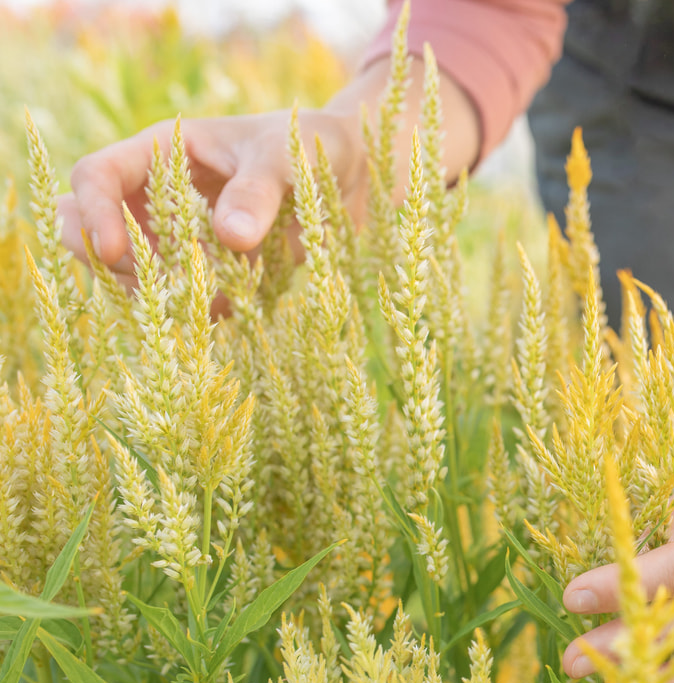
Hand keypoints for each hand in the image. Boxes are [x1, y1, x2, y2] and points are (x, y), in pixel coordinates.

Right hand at [56, 109, 363, 273]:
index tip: (112, 250)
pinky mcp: (210, 273)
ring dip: (154, 291)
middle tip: (155, 276)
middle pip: (88, 229)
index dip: (93, 212)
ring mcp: (179, 239)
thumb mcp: (285, 156)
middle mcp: (159, 197)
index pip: (96, 176)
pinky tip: (236, 300)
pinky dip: (196, 311)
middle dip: (105, 258)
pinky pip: (184, 302)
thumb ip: (259, 192)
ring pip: (130, 274)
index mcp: (162, 152)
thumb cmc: (310, 144)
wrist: (350, 171)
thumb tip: (229, 237)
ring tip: (214, 285)